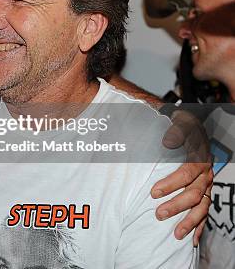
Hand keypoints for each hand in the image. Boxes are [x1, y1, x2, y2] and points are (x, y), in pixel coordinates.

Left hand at [151, 109, 212, 245]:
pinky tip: (191, 239)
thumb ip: (176, 131)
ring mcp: (207, 186)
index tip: (154, 192)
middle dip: (177, 206)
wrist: (195, 129)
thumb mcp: (181, 122)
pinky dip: (199, 226)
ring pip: (202, 207)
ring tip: (176, 234)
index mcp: (199, 159)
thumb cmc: (183, 126)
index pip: (186, 173)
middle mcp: (206, 175)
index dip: (171, 184)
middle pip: (194, 193)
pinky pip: (205, 212)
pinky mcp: (205, 193)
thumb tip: (168, 142)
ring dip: (189, 221)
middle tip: (158, 214)